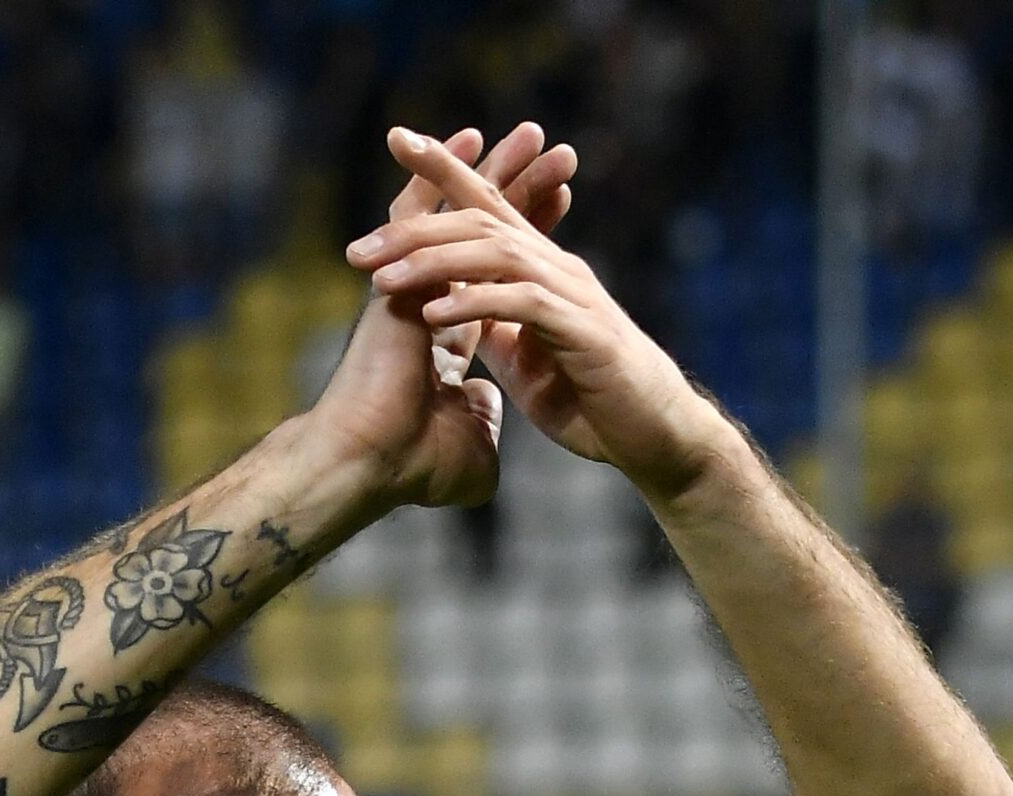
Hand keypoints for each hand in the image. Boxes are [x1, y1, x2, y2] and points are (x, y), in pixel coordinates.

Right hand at [308, 124, 577, 512]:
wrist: (370, 464)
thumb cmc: (412, 466)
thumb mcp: (471, 448)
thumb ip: (484, 421)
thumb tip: (492, 406)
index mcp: (448, 338)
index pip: (496, 274)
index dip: (529, 238)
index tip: (562, 203)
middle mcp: (431, 302)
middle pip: (481, 233)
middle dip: (519, 193)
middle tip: (555, 152)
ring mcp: (412, 285)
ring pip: (458, 213)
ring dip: (496, 173)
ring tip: (534, 136)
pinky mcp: (395, 275)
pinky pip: (421, 209)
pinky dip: (443, 173)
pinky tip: (470, 137)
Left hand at [345, 127, 738, 501]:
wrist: (655, 439)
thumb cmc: (596, 401)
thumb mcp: (530, 360)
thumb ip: (497, 328)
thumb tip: (457, 312)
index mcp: (542, 272)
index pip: (489, 205)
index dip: (446, 169)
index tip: (397, 140)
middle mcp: (558, 270)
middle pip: (482, 221)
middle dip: (416, 225)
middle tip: (358, 248)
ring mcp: (575, 297)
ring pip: (497, 252)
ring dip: (435, 263)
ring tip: (385, 280)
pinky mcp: (585, 332)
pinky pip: (522, 303)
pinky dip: (477, 302)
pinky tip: (437, 312)